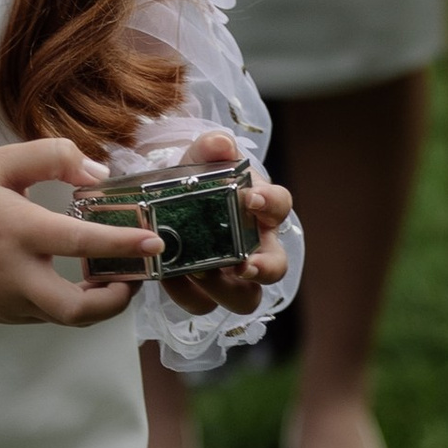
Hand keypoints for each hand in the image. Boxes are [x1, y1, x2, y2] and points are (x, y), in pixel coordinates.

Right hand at [0, 137, 161, 326]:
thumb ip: (52, 157)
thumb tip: (97, 174)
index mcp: (19, 231)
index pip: (81, 242)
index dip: (122, 244)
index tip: (154, 243)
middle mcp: (16, 275)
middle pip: (76, 311)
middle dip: (115, 302)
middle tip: (133, 281)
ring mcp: (8, 301)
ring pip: (64, 317)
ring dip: (94, 304)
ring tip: (110, 279)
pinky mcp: (1, 314)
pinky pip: (44, 314)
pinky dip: (66, 304)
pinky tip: (73, 283)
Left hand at [142, 126, 292, 319]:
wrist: (166, 201)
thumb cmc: (197, 181)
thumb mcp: (200, 159)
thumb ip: (210, 149)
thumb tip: (221, 144)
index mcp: (260, 209)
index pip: (280, 205)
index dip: (271, 204)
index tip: (252, 199)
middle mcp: (255, 246)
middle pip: (276, 267)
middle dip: (264, 269)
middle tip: (243, 265)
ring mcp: (232, 275)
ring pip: (245, 298)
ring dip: (224, 289)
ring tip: (198, 272)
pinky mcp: (203, 290)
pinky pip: (202, 303)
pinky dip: (186, 294)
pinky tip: (168, 276)